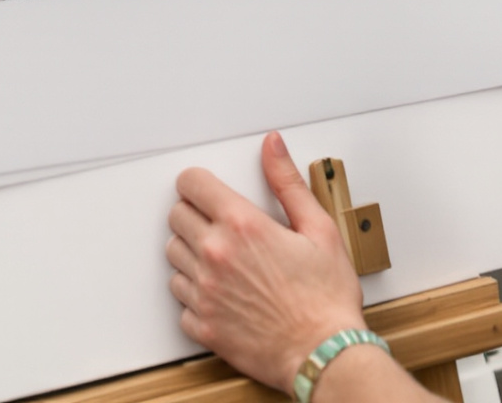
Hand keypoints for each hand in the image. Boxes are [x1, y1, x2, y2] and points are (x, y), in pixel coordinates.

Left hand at [167, 133, 369, 389]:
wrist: (325, 354)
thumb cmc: (327, 298)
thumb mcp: (319, 229)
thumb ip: (288, 183)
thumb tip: (272, 147)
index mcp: (242, 226)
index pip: (192, 184)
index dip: (199, 183)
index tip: (207, 189)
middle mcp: (215, 256)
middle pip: (177, 217)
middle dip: (195, 214)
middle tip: (222, 226)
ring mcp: (204, 292)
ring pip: (174, 257)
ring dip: (192, 253)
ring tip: (225, 261)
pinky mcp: (202, 325)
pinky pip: (180, 300)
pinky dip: (195, 294)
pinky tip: (222, 293)